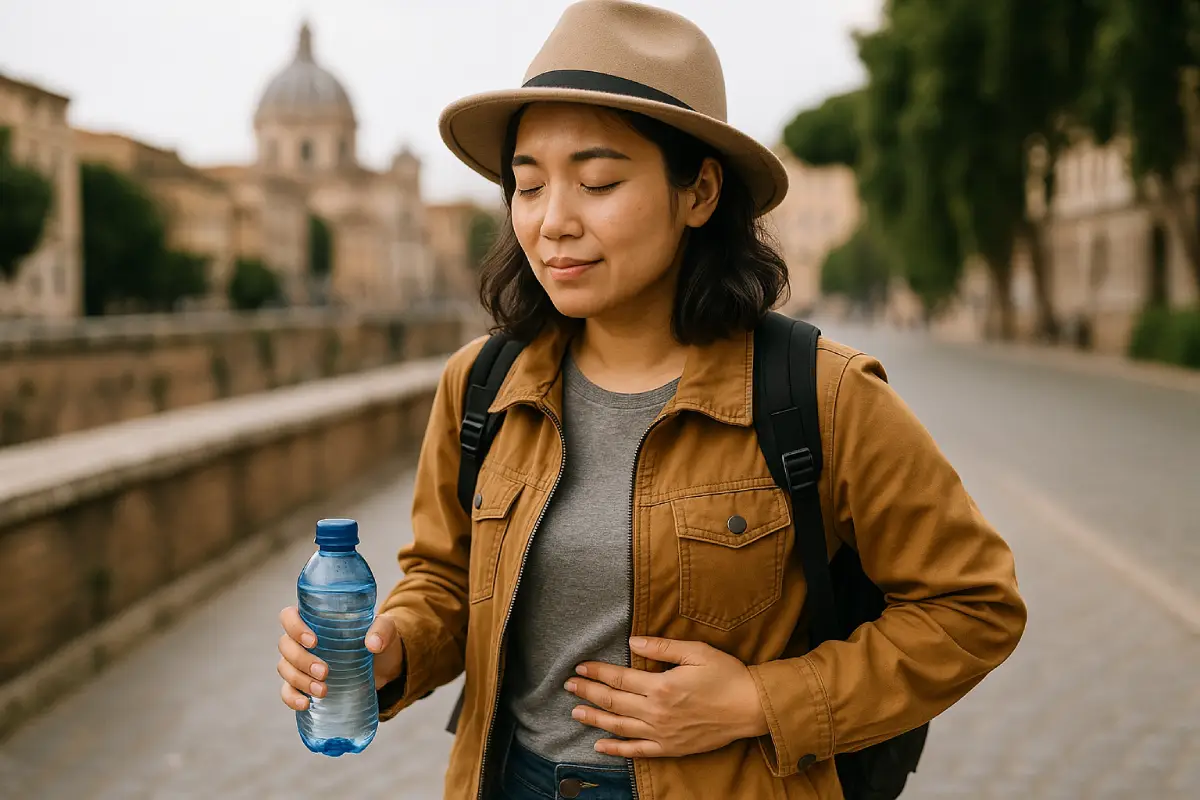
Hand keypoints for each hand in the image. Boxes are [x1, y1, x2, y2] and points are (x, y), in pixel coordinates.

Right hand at [277, 606, 404, 711]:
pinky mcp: (304, 683)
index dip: (294, 627)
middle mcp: (302, 639)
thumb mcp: (386, 629)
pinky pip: (287, 691)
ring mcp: (300, 662)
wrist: (385, 666)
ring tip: (323, 691)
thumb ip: (382, 630)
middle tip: (325, 672)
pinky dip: (291, 698)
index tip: (313, 641)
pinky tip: (305, 704)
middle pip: (285, 646)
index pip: (289, 616)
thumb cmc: (379, 639)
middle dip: (301, 660)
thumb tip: (373, 644)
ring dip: (299, 680)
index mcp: (316, 619)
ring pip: (284, 668)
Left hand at [565, 636, 768, 757]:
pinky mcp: (671, 748)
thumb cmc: (727, 676)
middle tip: (569, 686)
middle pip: (614, 702)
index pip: (620, 678)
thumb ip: (661, 647)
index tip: (580, 666)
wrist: (751, 708)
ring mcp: (662, 733)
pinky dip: (617, 750)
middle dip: (588, 692)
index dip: (598, 671)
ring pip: (620, 727)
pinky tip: (600, 746)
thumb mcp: (696, 652)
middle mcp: (657, 712)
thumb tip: (633, 641)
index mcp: (661, 686)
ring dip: (595, 720)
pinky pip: (638, 751)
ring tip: (575, 713)